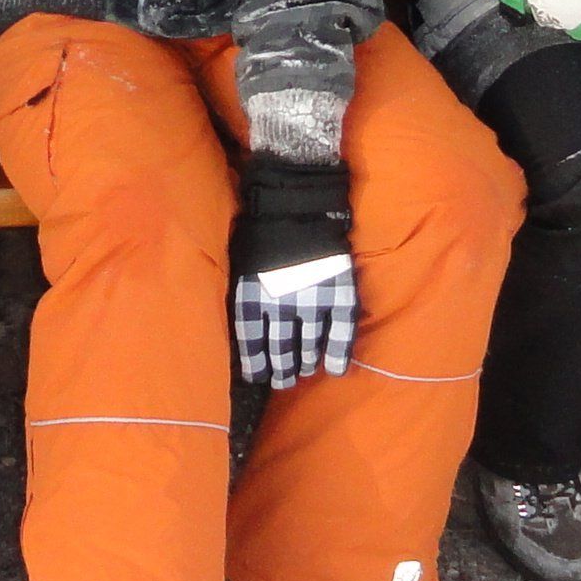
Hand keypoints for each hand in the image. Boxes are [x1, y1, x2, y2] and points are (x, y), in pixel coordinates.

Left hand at [228, 158, 355, 387]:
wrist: (300, 201)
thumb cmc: (261, 228)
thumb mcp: (239, 262)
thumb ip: (242, 292)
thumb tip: (245, 324)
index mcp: (251, 296)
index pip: (251, 342)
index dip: (255, 363)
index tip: (257, 376)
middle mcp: (280, 305)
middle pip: (280, 349)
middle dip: (281, 369)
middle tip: (283, 379)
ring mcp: (312, 301)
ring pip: (308, 345)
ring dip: (304, 363)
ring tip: (302, 372)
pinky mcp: (339, 294)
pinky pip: (340, 332)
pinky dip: (338, 353)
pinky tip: (335, 369)